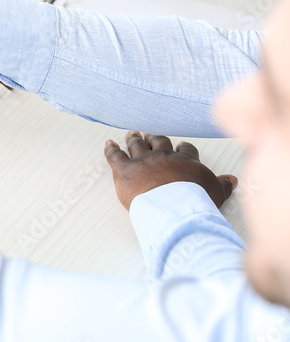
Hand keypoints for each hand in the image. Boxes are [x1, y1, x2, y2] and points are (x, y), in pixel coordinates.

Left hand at [104, 132, 237, 210]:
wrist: (174, 208)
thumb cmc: (195, 203)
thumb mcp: (216, 193)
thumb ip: (223, 185)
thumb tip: (233, 180)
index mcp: (186, 162)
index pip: (185, 149)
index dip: (181, 148)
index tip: (179, 146)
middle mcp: (164, 157)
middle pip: (158, 142)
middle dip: (155, 138)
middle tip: (151, 134)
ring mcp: (143, 161)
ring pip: (137, 145)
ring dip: (134, 139)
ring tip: (132, 134)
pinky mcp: (125, 169)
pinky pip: (115, 155)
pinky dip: (111, 149)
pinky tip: (109, 144)